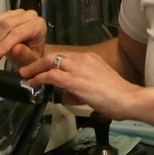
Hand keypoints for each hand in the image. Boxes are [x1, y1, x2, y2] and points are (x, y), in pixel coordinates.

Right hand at [0, 9, 46, 68]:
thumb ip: (24, 55)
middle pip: (7, 24)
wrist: (29, 52)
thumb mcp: (30, 61)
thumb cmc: (31, 57)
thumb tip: (15, 49)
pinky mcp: (10, 13)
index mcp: (39, 25)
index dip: (5, 44)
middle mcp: (30, 15)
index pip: (18, 33)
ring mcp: (19, 12)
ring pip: (0, 21)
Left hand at [20, 51, 141, 119]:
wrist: (128, 98)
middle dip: (39, 62)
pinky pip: (52, 75)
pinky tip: (33, 82)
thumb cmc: (117, 96)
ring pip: (51, 62)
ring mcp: (78, 68)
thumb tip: (67, 95)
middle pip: (56, 56)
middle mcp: (83, 59)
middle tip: (28, 69)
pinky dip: (40, 78)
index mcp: (90, 59)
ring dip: (36, 68)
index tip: (43, 68)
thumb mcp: (97, 87)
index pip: (66, 57)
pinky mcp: (74, 80)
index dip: (51, 62)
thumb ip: (81, 89)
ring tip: (26, 75)